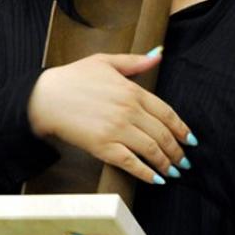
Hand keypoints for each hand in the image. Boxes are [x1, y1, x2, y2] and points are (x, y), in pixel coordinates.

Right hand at [26, 50, 193, 183]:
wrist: (45, 97)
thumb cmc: (72, 78)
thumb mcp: (104, 61)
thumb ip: (134, 61)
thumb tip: (158, 54)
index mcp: (132, 91)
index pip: (166, 113)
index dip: (181, 128)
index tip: (190, 139)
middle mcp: (129, 111)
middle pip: (163, 134)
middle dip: (177, 151)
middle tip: (183, 161)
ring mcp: (117, 130)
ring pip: (151, 150)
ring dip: (166, 164)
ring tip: (173, 172)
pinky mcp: (103, 147)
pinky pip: (131, 163)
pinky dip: (147, 173)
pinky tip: (156, 179)